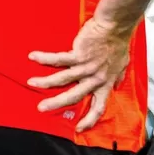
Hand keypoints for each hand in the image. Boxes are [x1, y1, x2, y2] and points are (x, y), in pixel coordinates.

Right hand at [27, 17, 131, 131]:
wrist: (116, 26)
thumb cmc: (118, 42)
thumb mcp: (122, 64)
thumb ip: (117, 76)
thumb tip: (117, 84)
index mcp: (105, 83)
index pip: (98, 106)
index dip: (89, 119)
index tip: (79, 128)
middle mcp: (95, 78)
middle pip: (74, 96)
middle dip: (56, 104)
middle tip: (42, 108)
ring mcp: (87, 67)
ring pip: (63, 79)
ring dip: (45, 82)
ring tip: (31, 83)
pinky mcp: (79, 54)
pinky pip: (59, 59)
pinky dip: (45, 58)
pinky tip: (33, 57)